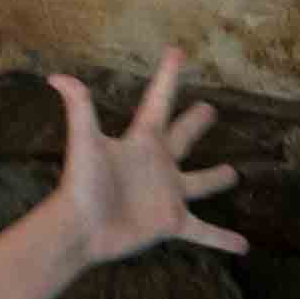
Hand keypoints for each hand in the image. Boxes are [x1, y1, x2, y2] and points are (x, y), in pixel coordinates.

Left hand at [47, 52, 242, 264]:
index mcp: (142, 141)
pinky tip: (242, 246)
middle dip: (195, 124)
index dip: (168, 76)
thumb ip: (79, 107)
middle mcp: (158, 165)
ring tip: (233, 174)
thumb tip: (56, 77)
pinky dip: (222, 239)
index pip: (159, 101)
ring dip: (215, 180)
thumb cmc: (81, 184)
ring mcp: (167, 195)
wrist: (80, 228)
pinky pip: (203, 232)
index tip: (177, 52)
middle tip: (209, 109)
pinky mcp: (171, 222)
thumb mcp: (84, 141)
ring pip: (199, 184)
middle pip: (182, 138)